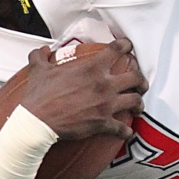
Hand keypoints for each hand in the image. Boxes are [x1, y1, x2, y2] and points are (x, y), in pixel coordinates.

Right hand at [22, 39, 146, 140]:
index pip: (117, 49)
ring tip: (137, 105)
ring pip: (135, 100)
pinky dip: (125, 131)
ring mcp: (106, 104)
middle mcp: (104, 84)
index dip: (126, 46)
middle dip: (141, 79)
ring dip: (138, 103)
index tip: (128, 47)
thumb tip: (42, 50)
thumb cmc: (38, 96)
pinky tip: (126, 132)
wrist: (36, 123)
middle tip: (139, 82)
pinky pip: (122, 128)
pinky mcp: (102, 123)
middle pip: (136, 77)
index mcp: (91, 68)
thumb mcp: (38, 71)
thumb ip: (41, 57)